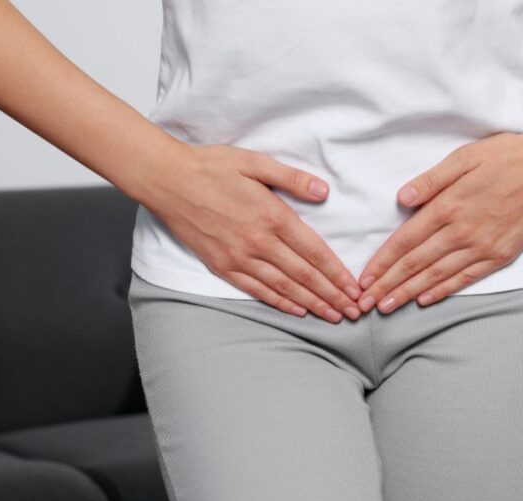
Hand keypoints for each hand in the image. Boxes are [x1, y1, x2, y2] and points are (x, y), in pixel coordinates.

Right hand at [140, 143, 361, 322]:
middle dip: (332, 295)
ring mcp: (239, 257)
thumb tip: (324, 191)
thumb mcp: (255, 162)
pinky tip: (297, 311)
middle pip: (304, 275)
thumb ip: (292, 178)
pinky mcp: (222, 265)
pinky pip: (256, 289)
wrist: (167, 180)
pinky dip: (279, 303)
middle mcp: (258, 242)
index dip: (337, 273)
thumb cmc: (211, 166)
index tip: (355, 288)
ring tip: (333, 316)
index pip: (314, 251)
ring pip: (284, 287)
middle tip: (353, 312)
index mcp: (272, 215)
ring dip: (312, 304)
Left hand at [355, 127, 522, 313]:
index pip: (405, 241)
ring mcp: (483, 246)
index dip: (382, 262)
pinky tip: (426, 300)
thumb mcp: (464, 157)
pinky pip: (466, 278)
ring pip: (438, 275)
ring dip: (409, 293)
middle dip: (388, 285)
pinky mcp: (501, 255)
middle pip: (416, 263)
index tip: (364, 279)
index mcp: (449, 205)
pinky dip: (444, 291)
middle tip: (365, 303)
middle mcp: (463, 231)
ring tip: (387, 307)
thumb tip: (401, 199)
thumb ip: (431, 180)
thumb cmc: (508, 156)